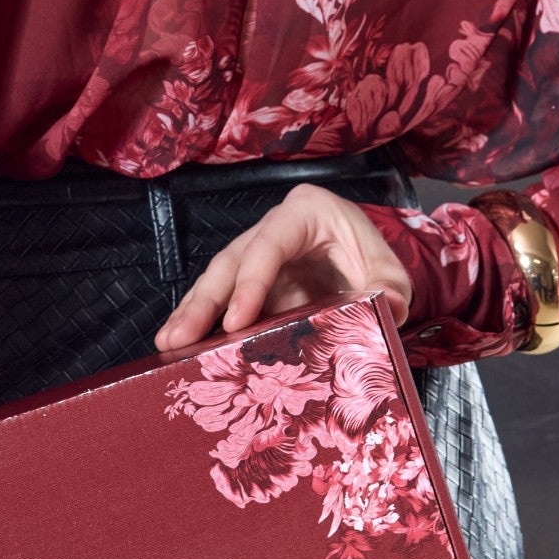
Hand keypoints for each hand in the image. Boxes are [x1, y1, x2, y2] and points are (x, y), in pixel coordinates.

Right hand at [153, 181, 414, 350]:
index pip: (270, 243)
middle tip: (179, 337)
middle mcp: (271, 229)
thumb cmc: (371, 257)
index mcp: (305, 212)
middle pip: (230, 261)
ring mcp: (256, 256)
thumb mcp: (389, 270)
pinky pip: (222, 301)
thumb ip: (390, 287)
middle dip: (204, 301)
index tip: (235, 322)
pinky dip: (202, 322)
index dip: (250, 282)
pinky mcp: (250, 283)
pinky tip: (179, 346)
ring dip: (193, 313)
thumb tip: (388, 307)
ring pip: (218, 280)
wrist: (365, 261)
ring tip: (168, 344)